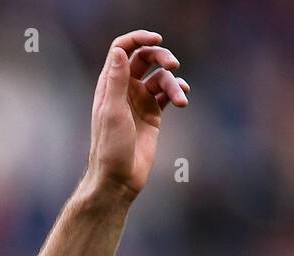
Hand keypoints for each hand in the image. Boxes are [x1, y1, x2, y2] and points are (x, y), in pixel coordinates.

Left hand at [81, 30, 188, 202]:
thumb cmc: (110, 148)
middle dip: (161, 56)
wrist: (118, 179)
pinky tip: (183, 98)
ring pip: (161, 78)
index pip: (122, 50)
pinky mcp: (153, 114)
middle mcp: (125, 89)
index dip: (138, 39)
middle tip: (173, 64)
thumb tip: (119, 51)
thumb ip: (116, 80)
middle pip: (145, 58)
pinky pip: (168, 94)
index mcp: (110, 85)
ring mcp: (140, 101)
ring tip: (181, 97)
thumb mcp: (112, 111)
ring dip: (173, 83)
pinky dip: (178, 92)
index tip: (157, 38)